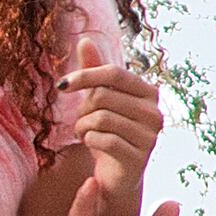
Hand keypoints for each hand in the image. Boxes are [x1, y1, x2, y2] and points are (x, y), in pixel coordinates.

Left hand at [52, 52, 172, 201]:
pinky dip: (89, 140)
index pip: (114, 73)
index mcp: (148, 92)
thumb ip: (94, 71)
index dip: (86, 75)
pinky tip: (90, 143)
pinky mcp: (139, 158)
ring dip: (82, 126)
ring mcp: (150, 136)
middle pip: (104, 96)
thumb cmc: (109, 133)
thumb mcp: (100, 101)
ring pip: (101, 118)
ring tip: (82, 133)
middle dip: (83, 108)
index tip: (61, 85)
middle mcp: (154, 112)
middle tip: (80, 121)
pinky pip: (104, 140)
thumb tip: (84, 40)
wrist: (117, 176)